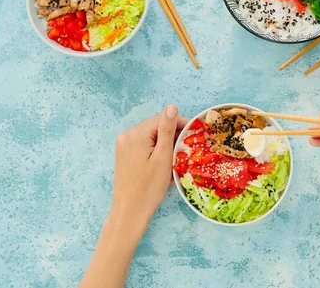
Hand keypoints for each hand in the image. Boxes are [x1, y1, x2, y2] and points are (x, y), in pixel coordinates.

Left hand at [109, 105, 188, 238]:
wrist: (130, 211)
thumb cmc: (149, 187)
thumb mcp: (163, 157)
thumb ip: (167, 130)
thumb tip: (171, 107)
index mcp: (135, 134)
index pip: (162, 120)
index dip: (180, 123)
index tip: (195, 131)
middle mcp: (126, 136)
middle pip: (155, 127)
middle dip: (173, 134)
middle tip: (189, 146)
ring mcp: (123, 146)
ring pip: (151, 136)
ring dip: (166, 142)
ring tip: (179, 155)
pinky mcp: (124, 155)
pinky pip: (144, 145)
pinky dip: (157, 150)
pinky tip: (166, 161)